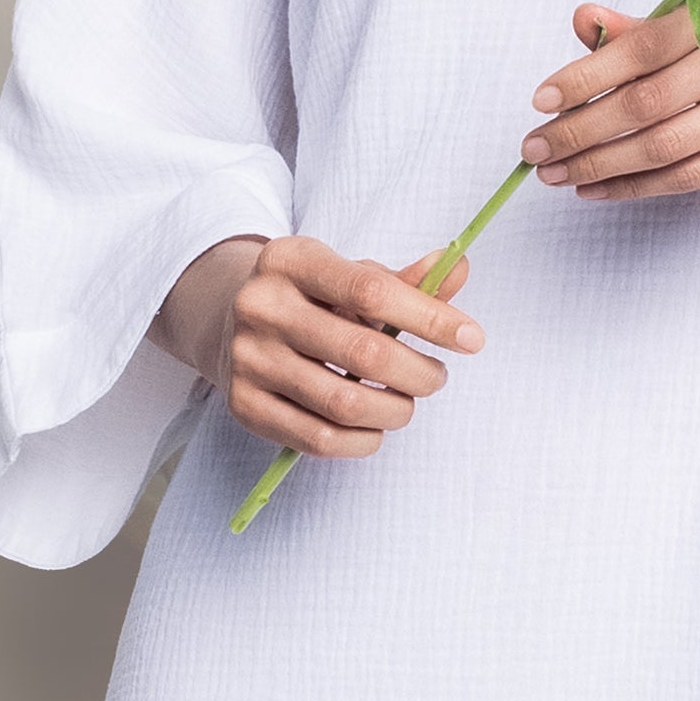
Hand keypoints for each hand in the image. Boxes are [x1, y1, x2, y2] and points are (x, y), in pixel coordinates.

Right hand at [151, 233, 481, 460]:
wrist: (227, 317)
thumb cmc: (310, 296)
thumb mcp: (348, 274)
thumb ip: (405, 280)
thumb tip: (459, 269)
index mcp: (292, 259)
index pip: (372, 290)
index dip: (430, 318)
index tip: (472, 338)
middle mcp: (261, 305)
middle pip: (363, 353)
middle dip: (419, 374)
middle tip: (436, 378)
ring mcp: (248, 358)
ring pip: (343, 403)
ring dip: (394, 411)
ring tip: (405, 403)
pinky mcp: (243, 405)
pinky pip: (316, 438)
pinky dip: (362, 441)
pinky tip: (374, 428)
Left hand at [518, 0, 699, 244]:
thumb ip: (645, 27)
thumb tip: (582, 21)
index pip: (641, 50)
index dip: (585, 78)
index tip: (541, 101)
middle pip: (647, 105)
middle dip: (582, 131)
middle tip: (536, 149)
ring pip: (667, 146)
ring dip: (602, 165)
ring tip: (558, 174)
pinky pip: (693, 176)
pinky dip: (638, 186)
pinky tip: (601, 188)